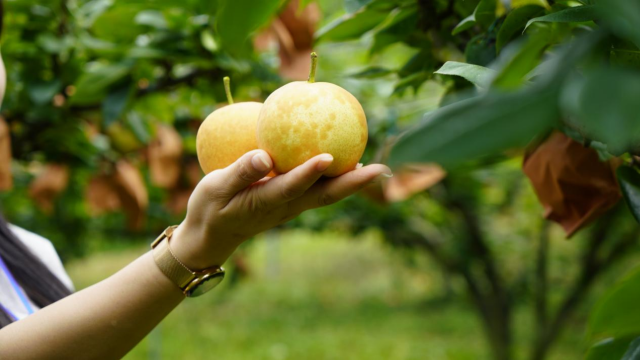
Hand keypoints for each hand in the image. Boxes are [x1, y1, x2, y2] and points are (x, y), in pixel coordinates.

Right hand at [170, 150, 391, 268]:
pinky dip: (335, 179)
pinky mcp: (290, 204)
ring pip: (326, 195)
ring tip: (374, 166)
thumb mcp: (215, 188)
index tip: (329, 157)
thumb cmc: (209, 209)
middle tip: (381, 168)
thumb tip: (263, 155)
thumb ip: (240, 172)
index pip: (292, 186)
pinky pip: (318, 190)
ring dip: (351, 183)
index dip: (310, 172)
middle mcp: (286, 206)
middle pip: (326, 195)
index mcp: (266, 201)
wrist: (211, 237)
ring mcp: (291, 207)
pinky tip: (341, 161)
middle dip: (354, 183)